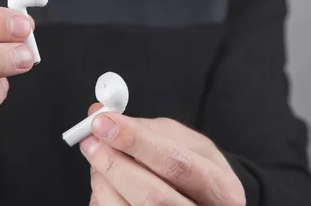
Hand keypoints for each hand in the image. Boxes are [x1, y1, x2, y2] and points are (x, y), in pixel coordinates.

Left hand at [81, 104, 245, 205]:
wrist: (203, 201)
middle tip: (90, 142)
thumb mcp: (183, 141)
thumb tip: (100, 113)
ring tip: (101, 161)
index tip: (103, 123)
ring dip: (103, 181)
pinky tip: (109, 184)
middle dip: (112, 163)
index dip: (136, 141)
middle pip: (151, 196)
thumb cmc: (194, 168)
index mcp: (220, 187)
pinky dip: (102, 196)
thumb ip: (144, 127)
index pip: (176, 163)